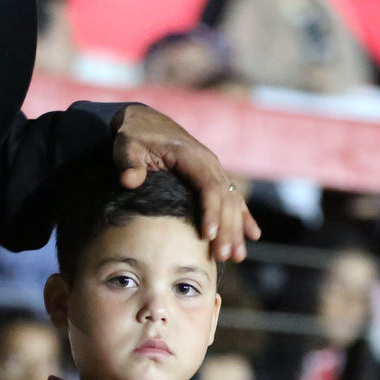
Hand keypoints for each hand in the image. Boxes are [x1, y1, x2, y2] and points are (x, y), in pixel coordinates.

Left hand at [112, 105, 260, 261]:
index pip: (208, 186)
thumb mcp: (126, 145)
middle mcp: (209, 163)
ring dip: (236, 229)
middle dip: (226, 228)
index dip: (211, 211)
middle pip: (225, 198)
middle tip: (222, 256)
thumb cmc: (134, 136)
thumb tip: (130, 180)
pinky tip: (252, 236)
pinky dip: (243, 217)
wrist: (144, 123)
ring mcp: (213, 170)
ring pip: (232, 202)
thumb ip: (129, 162)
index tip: (208, 236)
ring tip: (236, 256)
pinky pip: (232, 199)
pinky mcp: (212, 178)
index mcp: (192, 155)